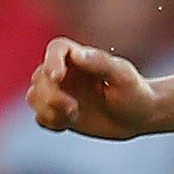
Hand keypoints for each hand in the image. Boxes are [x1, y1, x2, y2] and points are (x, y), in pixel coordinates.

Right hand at [28, 38, 158, 138]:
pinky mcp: (60, 113)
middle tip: (74, 109)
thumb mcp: (123, 77)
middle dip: (51, 95)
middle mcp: (66, 72)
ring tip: (73, 116)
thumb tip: (78, 54)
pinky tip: (67, 124)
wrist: (139, 117)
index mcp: (80, 57)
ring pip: (34, 96)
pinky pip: (41, 116)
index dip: (51, 61)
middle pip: (40, 77)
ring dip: (47, 109)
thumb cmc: (135, 93)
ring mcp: (61, 93)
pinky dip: (49, 121)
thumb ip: (101, 63)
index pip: (56, 49)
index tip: (58, 77)